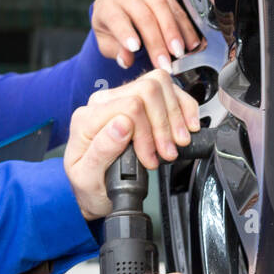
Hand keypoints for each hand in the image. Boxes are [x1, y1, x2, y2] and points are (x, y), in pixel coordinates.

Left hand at [65, 69, 200, 217]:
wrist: (93, 189)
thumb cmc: (89, 185)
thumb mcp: (87, 178)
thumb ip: (101, 150)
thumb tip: (122, 124)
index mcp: (86, 118)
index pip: (129, 106)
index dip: (148, 133)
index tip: (151, 158)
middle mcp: (102, 103)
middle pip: (147, 90)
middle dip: (164, 123)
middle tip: (168, 152)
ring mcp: (120, 97)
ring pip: (158, 84)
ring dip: (175, 115)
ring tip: (177, 142)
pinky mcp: (138, 100)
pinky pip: (166, 88)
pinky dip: (183, 106)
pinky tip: (186, 126)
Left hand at [92, 0, 201, 70]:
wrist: (114, 1)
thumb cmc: (109, 24)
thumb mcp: (104, 40)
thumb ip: (114, 50)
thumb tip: (127, 60)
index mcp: (109, 6)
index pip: (117, 19)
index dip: (126, 33)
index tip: (135, 48)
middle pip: (144, 16)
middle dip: (157, 41)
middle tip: (165, 62)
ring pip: (164, 9)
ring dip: (175, 33)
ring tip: (181, 52)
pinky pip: (178, 8)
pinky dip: (186, 27)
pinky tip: (191, 42)